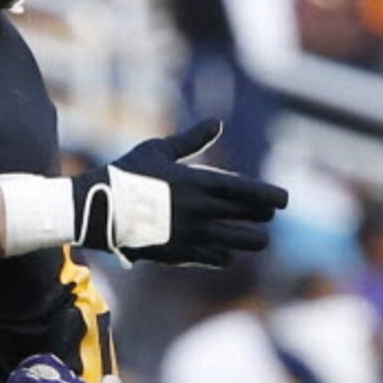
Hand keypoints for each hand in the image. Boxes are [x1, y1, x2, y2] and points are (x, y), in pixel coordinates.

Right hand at [72, 119, 283, 266]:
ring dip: (251, 241)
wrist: (99, 210)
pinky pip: (216, 259)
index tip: (284, 200)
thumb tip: (217, 122)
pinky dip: (224, 255)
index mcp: (198, 183)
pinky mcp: (181, 255)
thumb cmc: (127, 174)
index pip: (246, 191)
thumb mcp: (159, 150)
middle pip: (248, 218)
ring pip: (238, 244)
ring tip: (257, 239)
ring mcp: (192, 236)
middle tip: (266, 214)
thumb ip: (192, 140)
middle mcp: (201, 211)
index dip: (269, 196)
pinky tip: (226, 252)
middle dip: (262, 216)